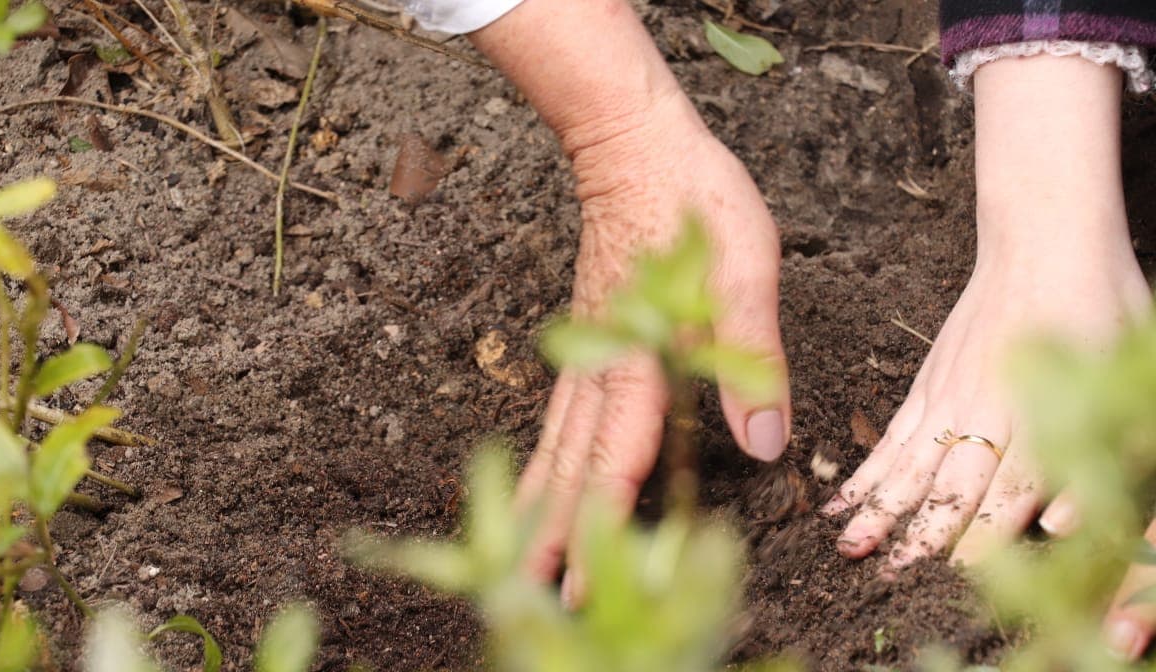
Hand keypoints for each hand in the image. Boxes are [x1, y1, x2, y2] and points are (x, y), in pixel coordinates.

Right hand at [470, 0, 789, 605]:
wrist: (634, 147)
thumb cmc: (694, 199)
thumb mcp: (746, 270)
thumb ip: (751, 359)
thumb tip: (765, 448)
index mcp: (643, 351)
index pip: (619, 451)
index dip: (604, 520)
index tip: (583, 579)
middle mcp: (603, 363)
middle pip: (574, 464)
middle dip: (554, 534)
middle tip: (533, 597)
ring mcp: (586, 355)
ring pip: (557, 446)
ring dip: (540, 508)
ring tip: (521, 561)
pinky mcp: (585, 343)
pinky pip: (558, 419)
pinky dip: (544, 463)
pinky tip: (541, 484)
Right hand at [821, 247, 1148, 567]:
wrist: (1046, 245)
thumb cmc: (1102, 312)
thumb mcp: (1132, 386)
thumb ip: (1103, 461)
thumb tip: (1064, 526)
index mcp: (1038, 421)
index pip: (1007, 495)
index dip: (980, 540)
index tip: (952, 578)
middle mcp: (984, 415)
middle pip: (947, 486)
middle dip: (917, 535)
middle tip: (888, 577)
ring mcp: (947, 398)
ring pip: (908, 464)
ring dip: (877, 507)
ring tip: (846, 546)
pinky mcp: (927, 384)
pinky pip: (891, 436)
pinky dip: (866, 468)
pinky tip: (841, 496)